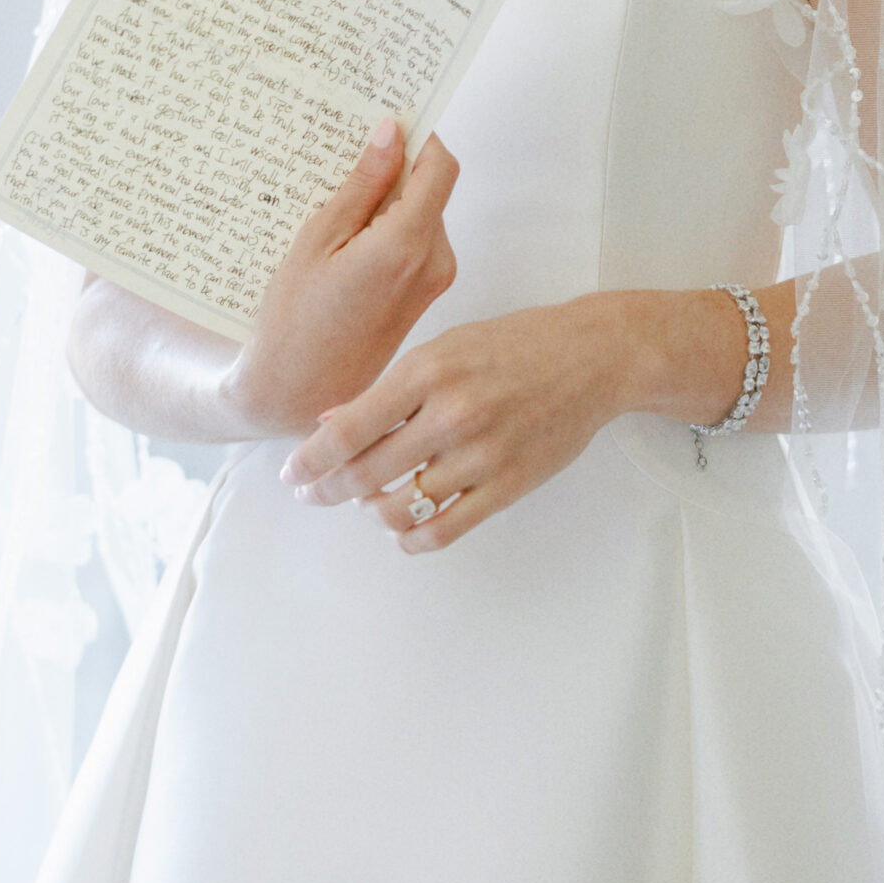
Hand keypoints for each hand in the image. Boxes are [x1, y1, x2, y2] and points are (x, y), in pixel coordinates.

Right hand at [223, 119, 459, 438]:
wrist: (298, 390)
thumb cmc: (295, 318)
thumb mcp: (318, 240)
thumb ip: (362, 185)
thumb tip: (392, 132)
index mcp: (406, 244)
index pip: (439, 166)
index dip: (419, 137)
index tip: (388, 122)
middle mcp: (434, 260)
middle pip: (431, 187)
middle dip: (396, 169)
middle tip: (346, 165)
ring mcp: (434, 279)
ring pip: (424, 213)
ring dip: (390, 202)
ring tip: (339, 215)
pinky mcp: (427, 292)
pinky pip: (417, 241)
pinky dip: (391, 229)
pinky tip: (349, 244)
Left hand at [279, 292, 639, 551]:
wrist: (592, 356)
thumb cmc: (515, 345)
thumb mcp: (446, 346)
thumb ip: (390, 388)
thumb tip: (331, 424)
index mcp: (428, 370)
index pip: (348, 430)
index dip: (310, 461)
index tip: (291, 476)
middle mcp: (450, 414)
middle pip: (366, 474)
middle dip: (329, 491)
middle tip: (315, 495)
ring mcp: (481, 454)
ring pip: (400, 508)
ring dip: (372, 512)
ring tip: (369, 503)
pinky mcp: (508, 485)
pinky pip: (444, 530)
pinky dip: (412, 537)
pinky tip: (404, 528)